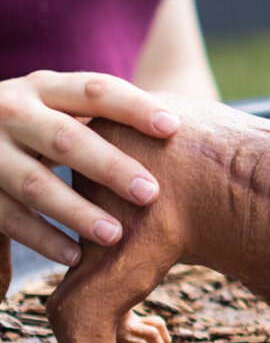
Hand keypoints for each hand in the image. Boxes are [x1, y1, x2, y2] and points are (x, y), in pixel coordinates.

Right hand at [0, 71, 178, 267]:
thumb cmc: (36, 119)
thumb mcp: (58, 104)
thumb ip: (100, 114)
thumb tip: (179, 128)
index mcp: (45, 87)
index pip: (96, 90)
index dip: (134, 107)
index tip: (173, 127)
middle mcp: (15, 113)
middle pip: (66, 139)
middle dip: (111, 168)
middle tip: (151, 193)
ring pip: (34, 184)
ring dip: (77, 212)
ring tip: (117, 234)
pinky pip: (8, 217)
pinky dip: (42, 238)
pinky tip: (75, 256)